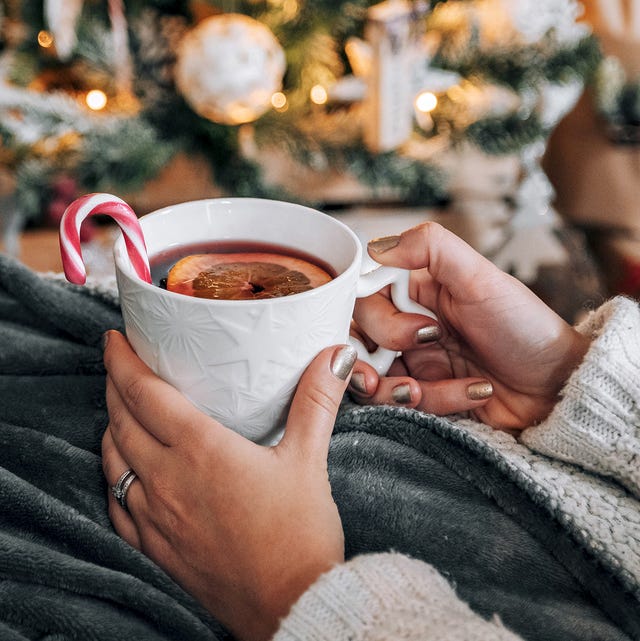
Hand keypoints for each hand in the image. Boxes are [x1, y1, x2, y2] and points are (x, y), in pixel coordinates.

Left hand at [101, 331, 351, 640]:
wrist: (291, 608)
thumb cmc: (300, 536)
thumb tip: (335, 355)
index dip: (123, 362)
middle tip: (119, 365)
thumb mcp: (308, 460)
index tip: (115, 339)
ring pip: (113, 460)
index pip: (145, 394)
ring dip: (111, 428)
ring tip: (120, 410)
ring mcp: (157, 516)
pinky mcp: (157, 547)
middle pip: (121, 420)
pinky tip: (124, 472)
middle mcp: (169, 480)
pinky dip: (115, 476)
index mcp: (202, 451)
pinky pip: (118, 504)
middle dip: (114, 386)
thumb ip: (316, 401)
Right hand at [350, 222, 590, 429]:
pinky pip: (402, 404)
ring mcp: (414, 363)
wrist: (556, 386)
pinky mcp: (423, 396)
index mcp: (417, 291)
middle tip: (426, 342)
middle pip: (359, 335)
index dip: (370, 308)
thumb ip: (431, 248)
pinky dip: (436, 401)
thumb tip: (377, 246)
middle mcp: (408, 325)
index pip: (365, 293)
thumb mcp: (482, 277)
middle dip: (386, 344)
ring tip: (422, 389)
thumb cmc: (525, 328)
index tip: (392, 317)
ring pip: (371, 376)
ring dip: (395, 387)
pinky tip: (472, 392)